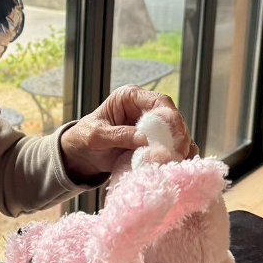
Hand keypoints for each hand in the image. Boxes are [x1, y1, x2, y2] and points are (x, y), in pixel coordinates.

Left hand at [60, 85, 194, 181]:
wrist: (81, 156)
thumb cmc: (84, 139)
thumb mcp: (96, 136)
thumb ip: (118, 135)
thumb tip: (143, 139)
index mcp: (129, 97)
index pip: (158, 101)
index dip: (171, 117)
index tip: (176, 135)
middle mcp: (144, 108)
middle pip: (172, 117)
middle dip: (179, 135)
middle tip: (181, 152)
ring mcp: (151, 126)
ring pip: (176, 133)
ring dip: (180, 147)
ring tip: (179, 161)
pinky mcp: (154, 142)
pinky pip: (171, 147)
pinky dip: (176, 156)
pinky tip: (178, 165)